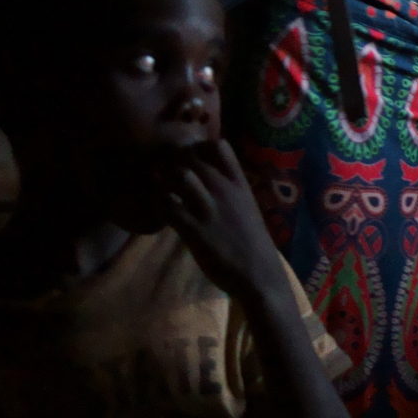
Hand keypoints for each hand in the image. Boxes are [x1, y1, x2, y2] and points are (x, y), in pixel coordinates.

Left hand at [162, 141, 289, 305]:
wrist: (258, 272)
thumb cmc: (252, 240)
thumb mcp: (246, 206)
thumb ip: (230, 190)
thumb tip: (209, 179)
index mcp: (239, 183)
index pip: (219, 146)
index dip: (199, 147)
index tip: (190, 158)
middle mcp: (224, 190)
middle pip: (192, 157)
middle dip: (174, 161)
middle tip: (166, 174)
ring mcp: (208, 208)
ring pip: (179, 175)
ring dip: (166, 179)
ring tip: (162, 189)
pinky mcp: (194, 230)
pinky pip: (167, 205)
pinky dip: (159, 204)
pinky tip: (162, 211)